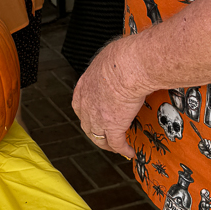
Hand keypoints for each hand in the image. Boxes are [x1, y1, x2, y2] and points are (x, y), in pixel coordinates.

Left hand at [71, 38, 144, 158]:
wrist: (128, 65)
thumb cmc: (121, 57)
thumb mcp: (108, 59)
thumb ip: (108, 67)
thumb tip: (118, 63)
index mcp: (84, 87)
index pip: (80, 106)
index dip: (88, 115)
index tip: (95, 118)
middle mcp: (86, 104)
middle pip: (88, 125)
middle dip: (97, 132)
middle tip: (106, 136)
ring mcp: (97, 117)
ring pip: (99, 138)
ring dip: (108, 145)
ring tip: (117, 147)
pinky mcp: (113, 126)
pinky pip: (117, 143)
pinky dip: (123, 150)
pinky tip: (129, 152)